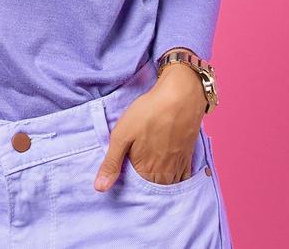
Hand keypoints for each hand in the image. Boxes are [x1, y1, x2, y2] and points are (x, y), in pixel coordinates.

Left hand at [93, 67, 206, 190]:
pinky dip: (175, 179)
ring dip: (159, 183)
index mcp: (147, 171)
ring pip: (168, 184)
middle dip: (144, 186)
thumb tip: (100, 188)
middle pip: (153, 188)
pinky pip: (183, 177)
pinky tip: (168, 172)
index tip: (122, 176)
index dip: (128, 185)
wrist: (180, 97)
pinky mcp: (188, 157)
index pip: (136, 190)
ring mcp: (179, 166)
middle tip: (135, 173)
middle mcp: (165, 173)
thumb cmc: (148, 114)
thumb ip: (112, 163)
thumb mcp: (121, 136)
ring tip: (149, 173)